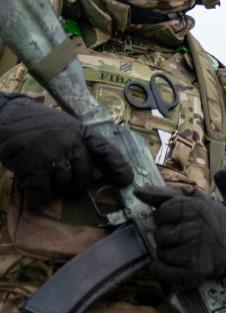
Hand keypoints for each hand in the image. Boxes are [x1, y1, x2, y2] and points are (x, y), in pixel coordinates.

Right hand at [0, 96, 132, 206]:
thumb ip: (82, 145)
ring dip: (55, 188)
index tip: (126, 181)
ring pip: (65, 186)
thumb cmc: (39, 125)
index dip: (118, 168)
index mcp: (82, 133)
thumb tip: (98, 174)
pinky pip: (43, 192)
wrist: (6, 115)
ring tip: (44, 175)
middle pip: (84, 177)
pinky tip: (34, 189)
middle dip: (75, 184)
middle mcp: (71, 143)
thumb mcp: (66, 127)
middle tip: (60, 178)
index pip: (106, 151)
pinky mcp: (33, 167)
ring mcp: (53, 155)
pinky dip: (39, 196)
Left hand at [135, 171, 225, 287]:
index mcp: (192, 207)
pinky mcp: (197, 269)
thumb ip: (164, 195)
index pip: (160, 214)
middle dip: (167, 237)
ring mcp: (196, 250)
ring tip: (183, 251)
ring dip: (168, 254)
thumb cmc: (213, 219)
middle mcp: (194, 228)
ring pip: (162, 253)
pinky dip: (163, 270)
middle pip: (159, 235)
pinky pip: (165, 272)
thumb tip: (137, 192)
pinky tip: (171, 265)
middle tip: (182, 238)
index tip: (179, 222)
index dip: (166, 219)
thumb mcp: (194, 200)